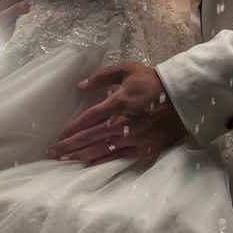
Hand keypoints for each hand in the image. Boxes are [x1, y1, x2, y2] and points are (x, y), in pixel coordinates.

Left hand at [46, 61, 186, 165]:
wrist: (181, 98)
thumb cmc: (152, 81)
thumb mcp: (128, 69)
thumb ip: (103, 76)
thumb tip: (81, 84)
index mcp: (119, 103)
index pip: (89, 118)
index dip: (72, 128)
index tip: (58, 135)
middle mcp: (123, 123)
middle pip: (90, 137)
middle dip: (69, 145)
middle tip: (51, 152)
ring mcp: (133, 138)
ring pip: (101, 150)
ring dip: (80, 155)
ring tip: (63, 160)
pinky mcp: (142, 148)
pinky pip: (117, 157)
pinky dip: (101, 160)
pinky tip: (87, 163)